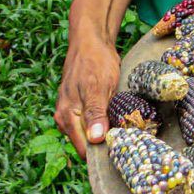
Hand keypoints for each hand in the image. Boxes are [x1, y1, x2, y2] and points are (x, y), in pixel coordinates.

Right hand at [54, 34, 120, 158]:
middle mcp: (65, 118)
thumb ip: (96, 114)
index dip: (102, 152)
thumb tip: (95, 140)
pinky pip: (92, 122)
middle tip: (128, 137)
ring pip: (90, 132)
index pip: (84, 149)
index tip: (121, 148)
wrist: (91, 41)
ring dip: (106, 132)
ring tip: (125, 127)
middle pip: (87, 143)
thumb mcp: (99, 87)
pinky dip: (104, 122)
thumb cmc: (95, 62)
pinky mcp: (80, 106)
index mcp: (67, 117)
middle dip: (106, 143)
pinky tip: (117, 117)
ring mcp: (71, 112)